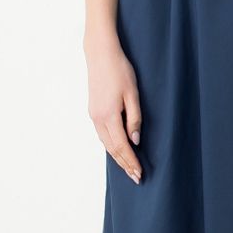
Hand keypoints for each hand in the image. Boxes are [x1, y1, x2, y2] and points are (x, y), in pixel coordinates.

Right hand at [85, 33, 142, 182]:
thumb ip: (134, 118)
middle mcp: (98, 119)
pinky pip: (102, 134)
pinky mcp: (93, 110)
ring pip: (106, 143)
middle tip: (136, 178)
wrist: (100, 54)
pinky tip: (117, 149)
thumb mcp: (132, 94)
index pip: (122, 146)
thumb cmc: (119, 70)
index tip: (139, 174)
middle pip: (112, 149)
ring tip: (128, 168)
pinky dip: (111, 146)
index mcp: (108, 116)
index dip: (131, 161)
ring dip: (117, 157)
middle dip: (124, 164)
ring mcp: (93, 115)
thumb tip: (135, 140)